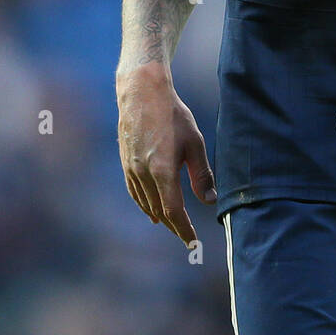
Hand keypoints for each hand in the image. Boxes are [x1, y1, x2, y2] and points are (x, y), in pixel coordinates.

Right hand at [116, 63, 215, 245]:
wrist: (141, 92)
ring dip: (160, 217)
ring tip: (173, 226)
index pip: (173, 211)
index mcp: (162, 171)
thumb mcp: (195, 142)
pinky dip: (144, 205)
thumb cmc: (172, 114)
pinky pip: (135, 192)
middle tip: (187, 237)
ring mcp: (131, 169)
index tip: (193, 242)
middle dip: (174, 226)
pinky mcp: (125, 163)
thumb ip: (201, 174)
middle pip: (159, 211)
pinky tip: (151, 209)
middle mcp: (143, 174)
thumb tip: (210, 201)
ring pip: (145, 204)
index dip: (184, 229)